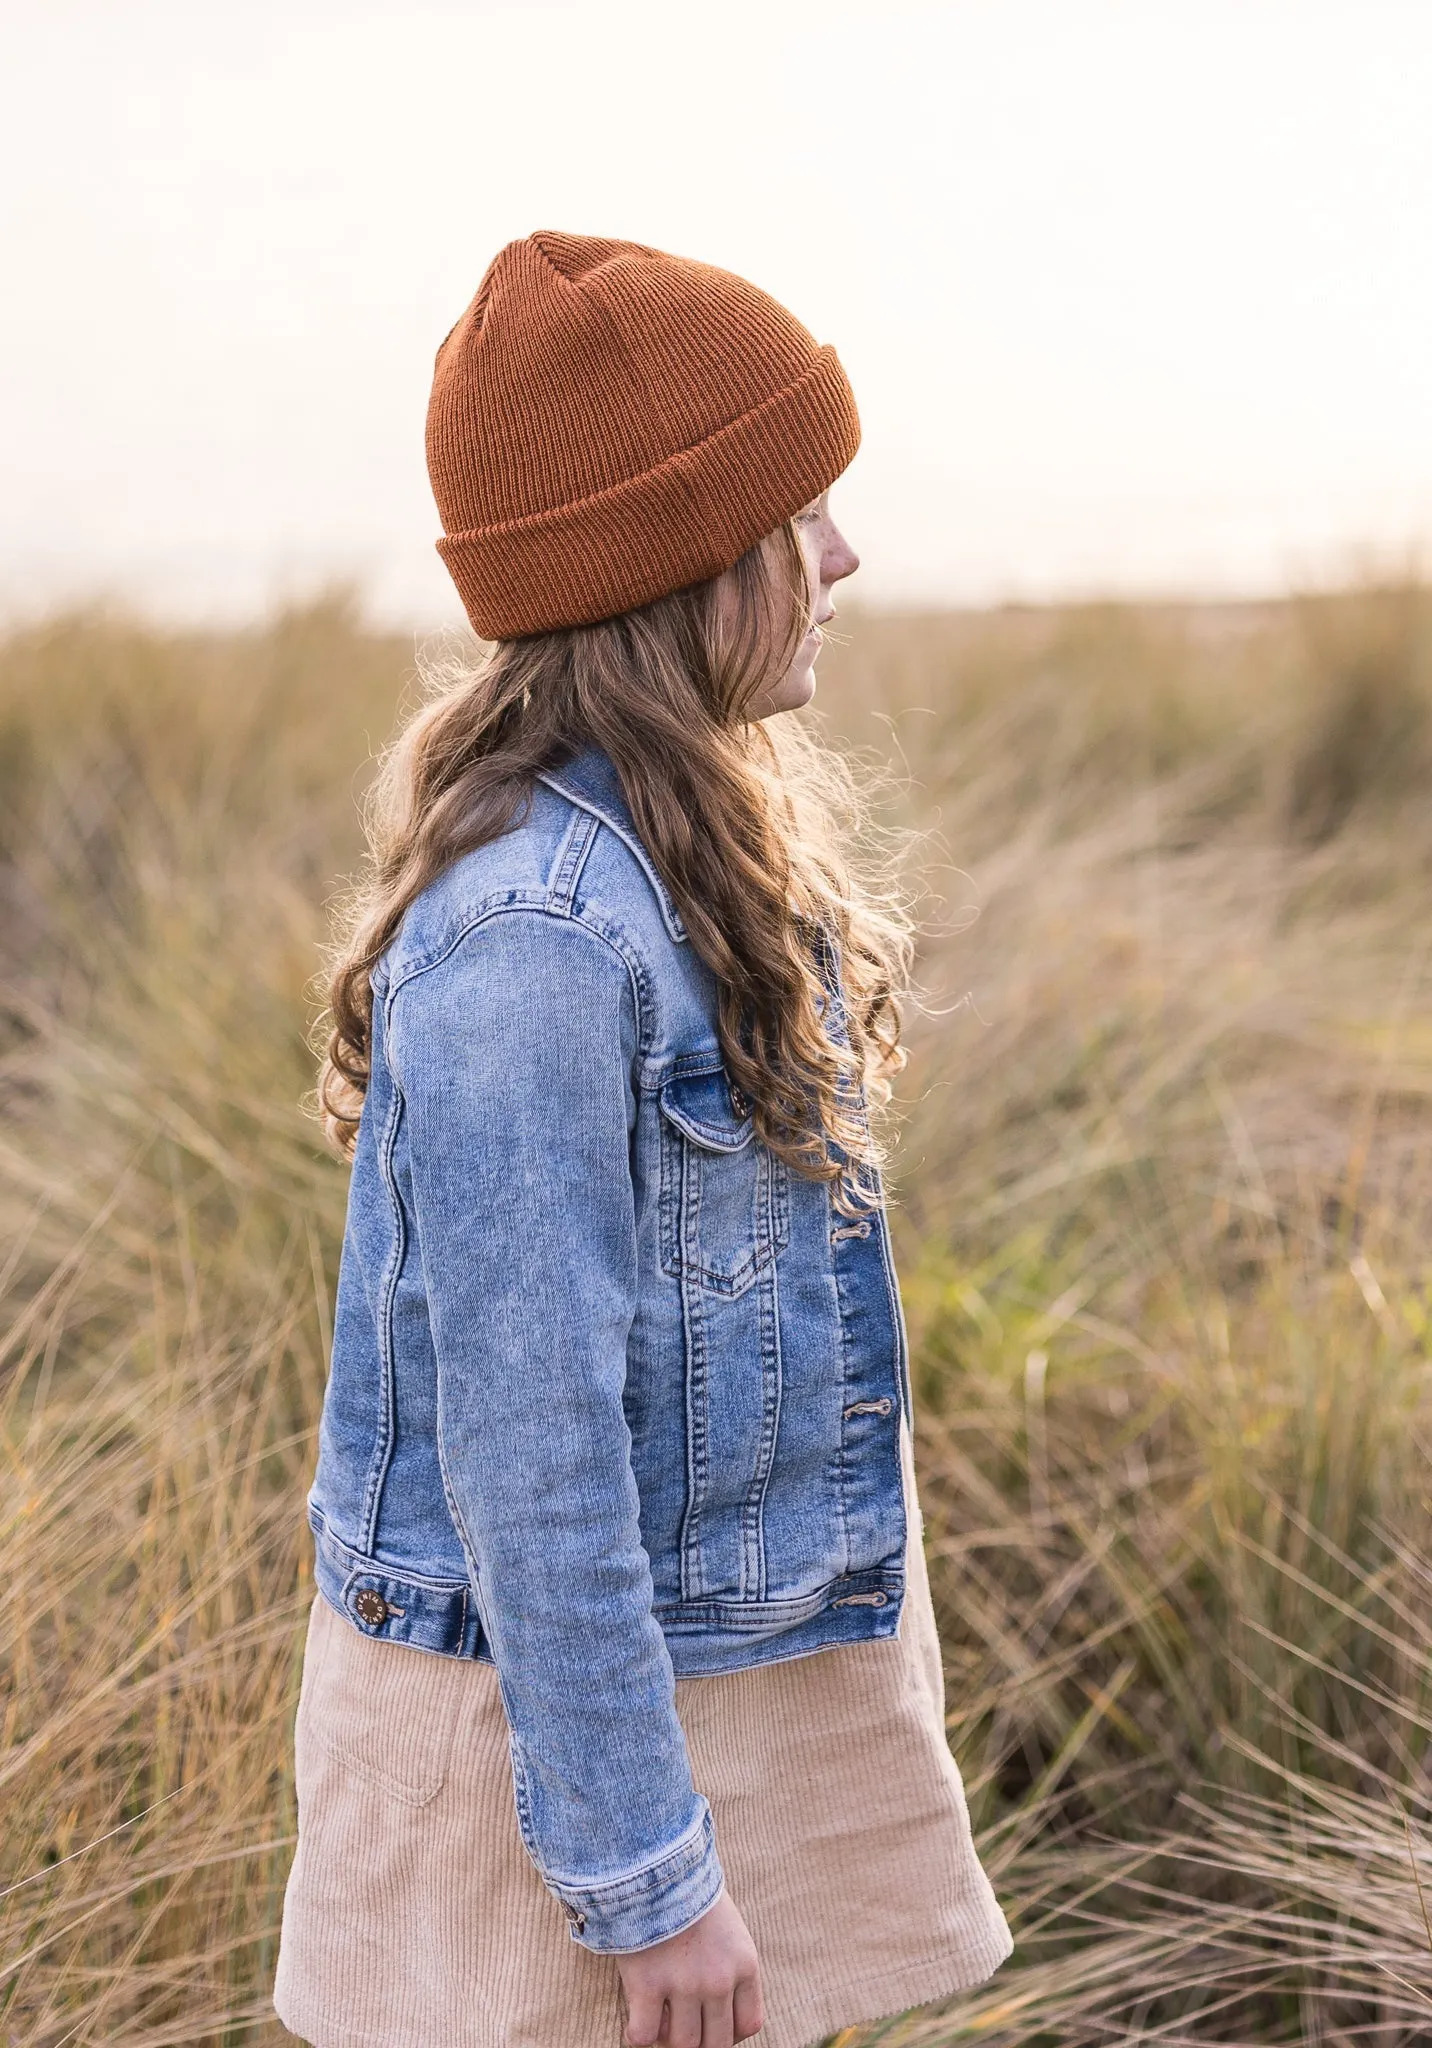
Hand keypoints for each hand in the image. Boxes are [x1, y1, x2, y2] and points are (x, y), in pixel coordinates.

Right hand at [618, 1891, 763, 2047]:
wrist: (656, 1861)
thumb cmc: (687, 1890)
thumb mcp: (726, 1926)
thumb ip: (728, 1963)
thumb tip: (715, 2002)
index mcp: (744, 1964)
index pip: (749, 2024)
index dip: (727, 2032)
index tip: (709, 2021)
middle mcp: (719, 1981)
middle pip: (715, 2043)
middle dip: (697, 2041)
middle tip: (679, 2023)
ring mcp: (685, 1986)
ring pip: (681, 2044)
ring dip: (667, 2037)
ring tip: (658, 2019)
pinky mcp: (648, 1985)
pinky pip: (643, 2036)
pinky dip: (637, 2035)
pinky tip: (635, 2019)